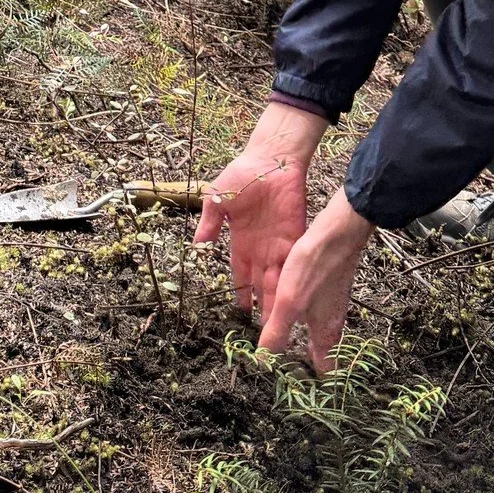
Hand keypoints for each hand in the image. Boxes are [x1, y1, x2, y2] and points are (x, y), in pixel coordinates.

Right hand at [194, 100, 326, 320]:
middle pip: (260, 285)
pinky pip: (293, 264)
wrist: (272, 158)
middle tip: (263, 334)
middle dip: (262, 308)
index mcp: (240, 241)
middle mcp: (261, 248)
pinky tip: (296, 302)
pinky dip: (294, 283)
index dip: (240, 294)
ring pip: (278, 281)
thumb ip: (209, 222)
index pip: (240, 275)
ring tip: (280, 327)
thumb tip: (197, 244)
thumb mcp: (217, 199)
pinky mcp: (295, 237)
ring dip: (279, 303)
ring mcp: (279, 244)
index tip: (239, 316)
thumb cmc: (242, 174)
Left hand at [258, 187, 375, 372]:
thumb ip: (277, 333)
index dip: (314, 390)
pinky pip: (314, 315)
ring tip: (279, 350)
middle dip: (304, 369)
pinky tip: (286, 314)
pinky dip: (301, 322)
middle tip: (283, 377)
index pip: (326, 375)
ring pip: (317, 334)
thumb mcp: (289, 302)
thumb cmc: (314, 267)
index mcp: (326, 335)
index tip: (298, 399)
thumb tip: (264, 365)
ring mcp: (331, 306)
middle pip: (322, 356)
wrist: (337, 232)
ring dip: (301, 345)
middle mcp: (332, 324)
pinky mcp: (326, 289)